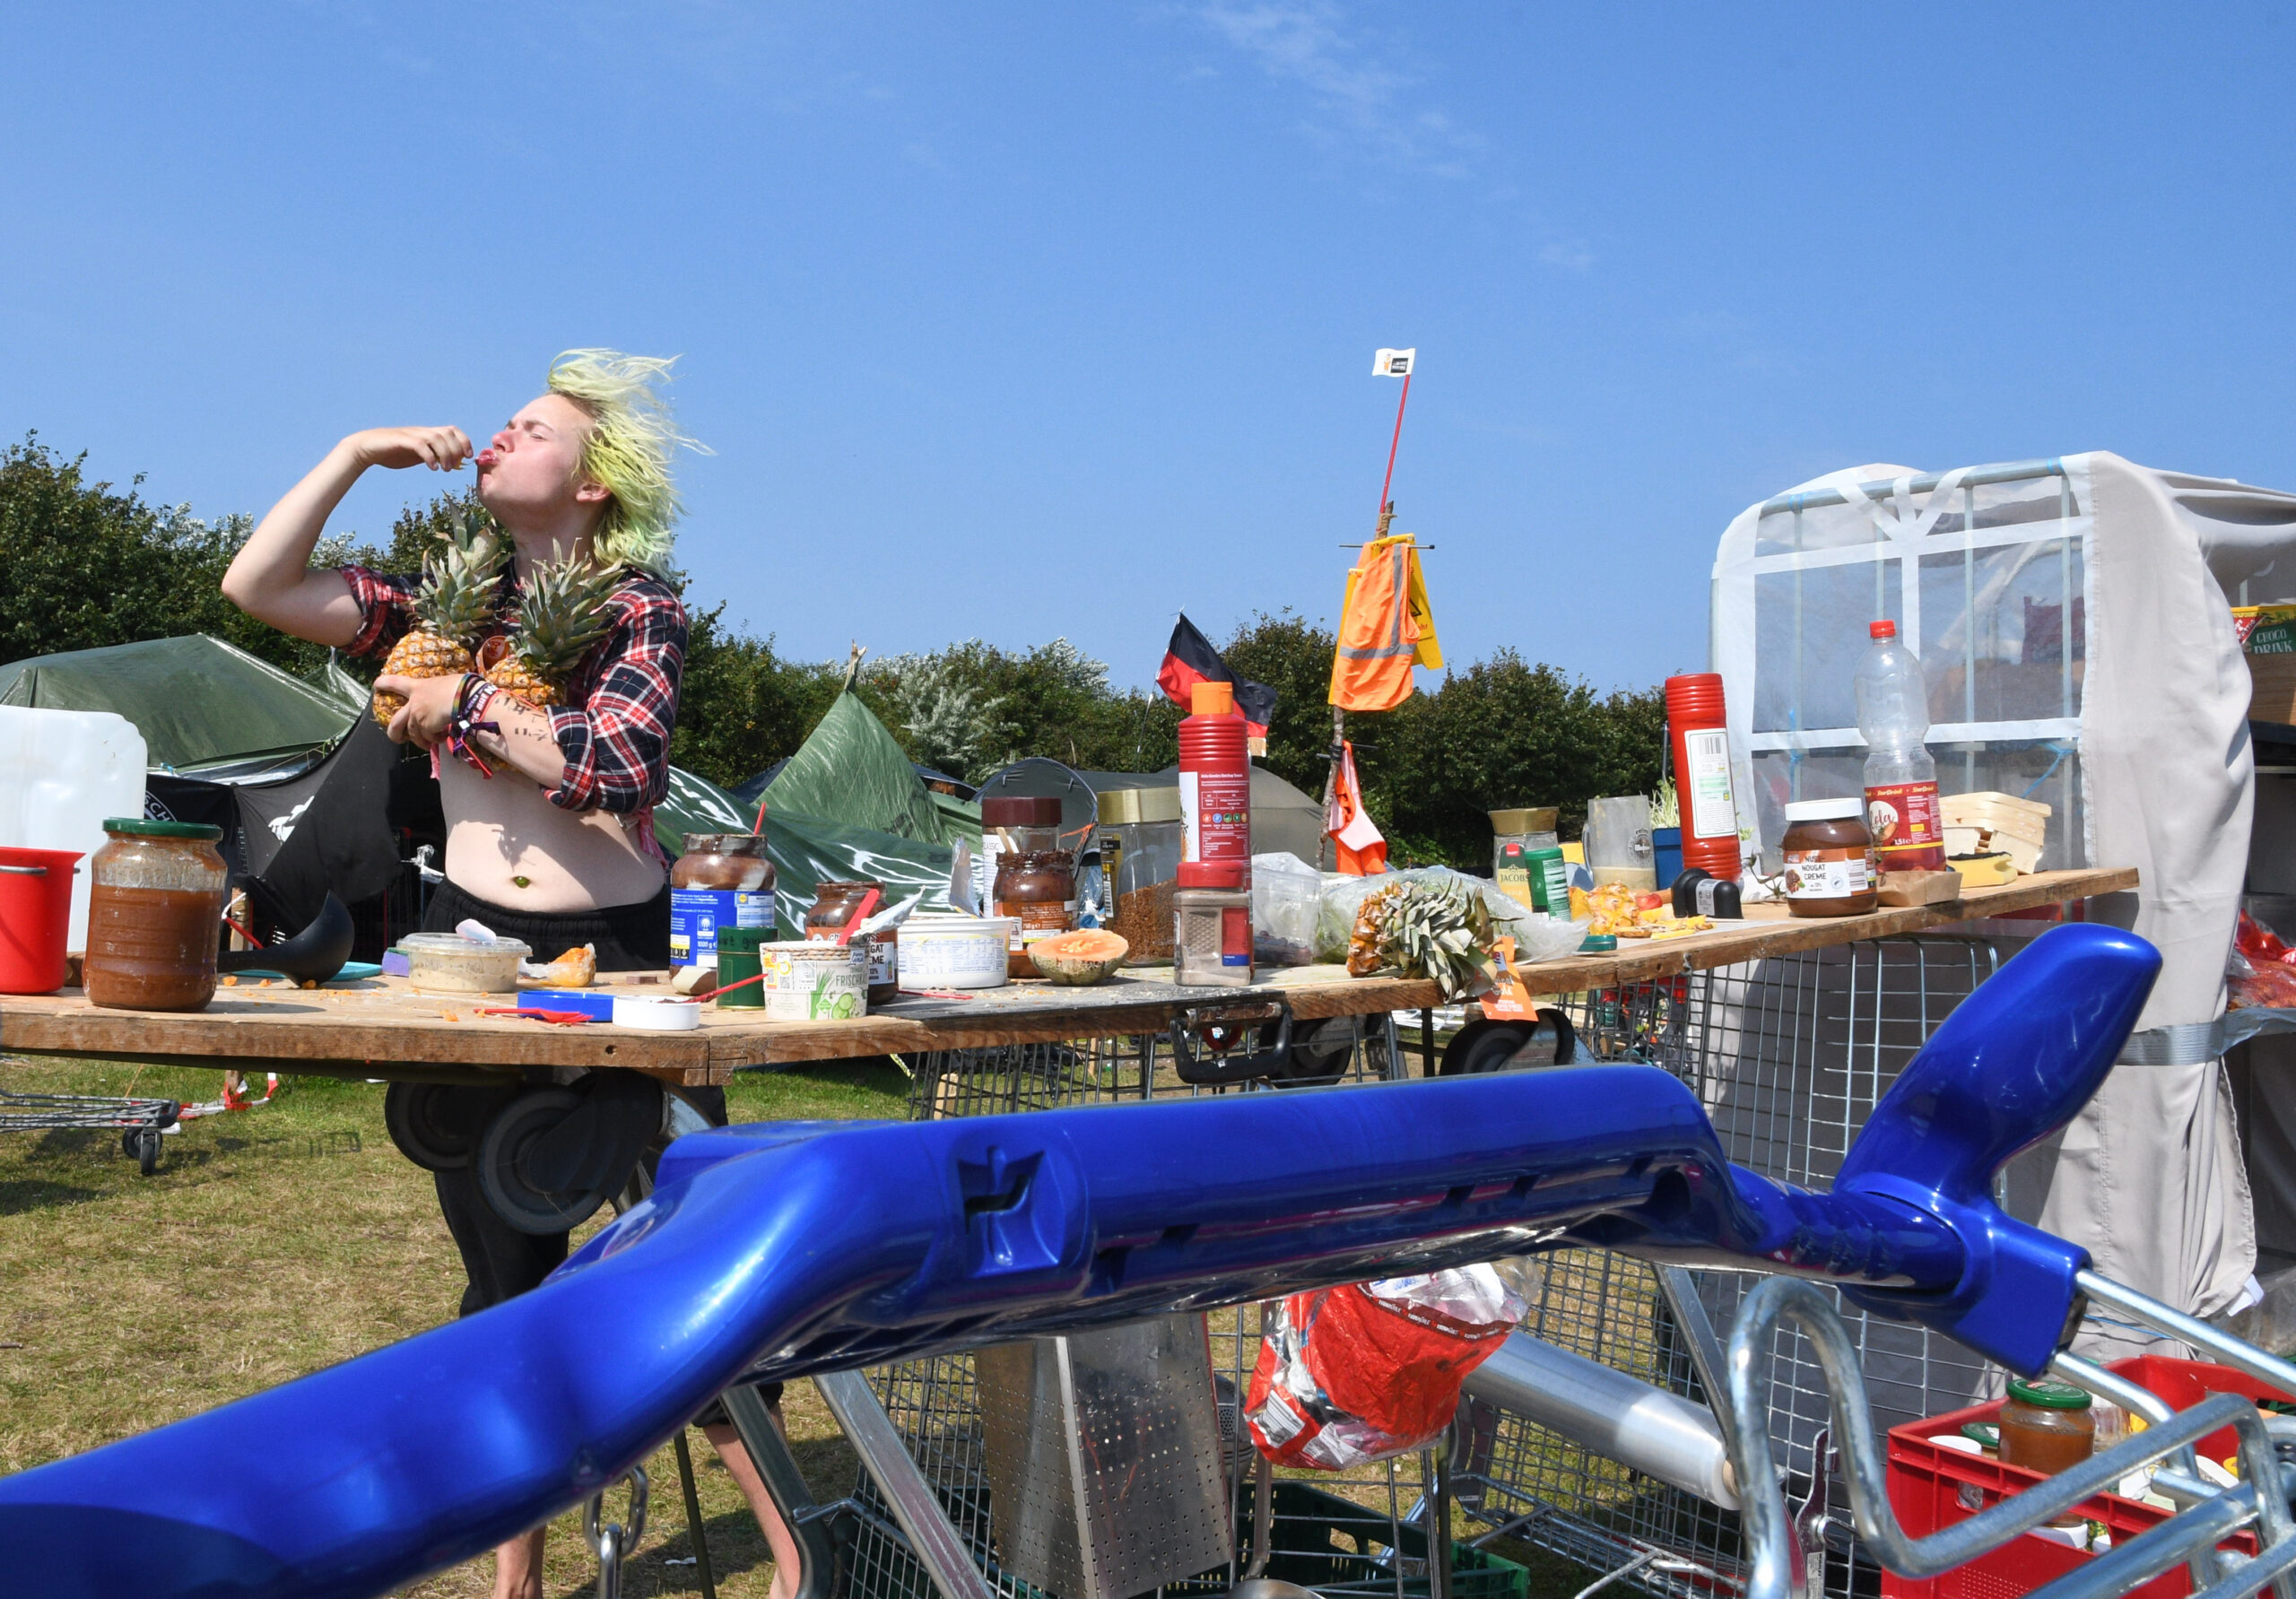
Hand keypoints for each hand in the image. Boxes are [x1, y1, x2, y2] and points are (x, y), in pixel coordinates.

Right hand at [345, 426, 473, 472]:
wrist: (367, 448)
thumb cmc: (393, 453)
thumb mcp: (418, 456)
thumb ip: (434, 456)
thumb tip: (453, 463)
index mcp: (427, 434)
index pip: (452, 430)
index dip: (464, 441)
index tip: (468, 457)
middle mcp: (422, 431)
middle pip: (448, 433)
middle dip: (456, 450)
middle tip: (453, 467)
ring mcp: (411, 434)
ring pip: (436, 437)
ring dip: (445, 454)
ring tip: (445, 469)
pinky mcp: (401, 440)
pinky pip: (420, 445)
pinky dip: (430, 456)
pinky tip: (432, 468)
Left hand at [375, 672, 466, 748]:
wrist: (463, 697)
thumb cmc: (459, 686)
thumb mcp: (445, 683)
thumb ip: (438, 693)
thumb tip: (445, 701)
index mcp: (418, 687)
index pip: (395, 682)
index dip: (384, 683)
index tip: (376, 685)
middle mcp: (414, 703)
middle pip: (396, 721)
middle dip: (394, 732)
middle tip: (396, 739)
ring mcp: (417, 716)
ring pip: (414, 734)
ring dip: (423, 741)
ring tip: (432, 742)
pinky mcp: (425, 728)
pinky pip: (429, 738)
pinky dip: (436, 739)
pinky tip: (445, 736)